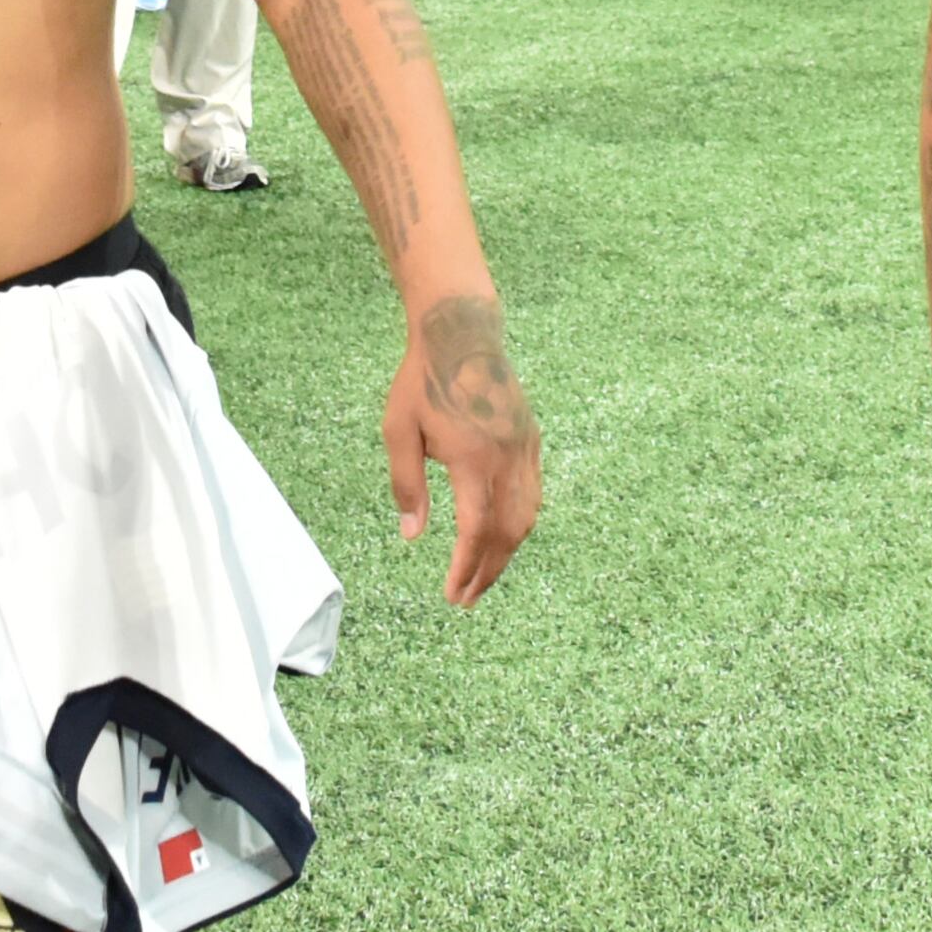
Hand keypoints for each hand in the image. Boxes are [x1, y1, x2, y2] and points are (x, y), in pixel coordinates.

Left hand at [382, 293, 541, 607]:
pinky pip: (533, 492)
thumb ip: (407, 485)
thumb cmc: (422, 381)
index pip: (475, 529)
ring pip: (526, 515)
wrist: (461, 333)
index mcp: (472, 457)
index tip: (453, 594)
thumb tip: (412, 535)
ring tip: (484, 575)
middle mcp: (506, 456)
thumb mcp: (398, 432)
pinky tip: (502, 535)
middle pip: (507, 532)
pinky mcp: (530, 438)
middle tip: (466, 598)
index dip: (466, 567)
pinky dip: (520, 522)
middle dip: (488, 572)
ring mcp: (523, 447)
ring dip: (506, 552)